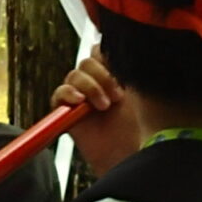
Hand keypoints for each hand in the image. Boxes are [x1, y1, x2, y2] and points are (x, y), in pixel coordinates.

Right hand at [54, 48, 141, 177]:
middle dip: (102, 76)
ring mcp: (81, 98)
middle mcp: (96, 84)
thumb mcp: (139, 91)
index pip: (101, 51)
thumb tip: (117, 47)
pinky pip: (59, 93)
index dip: (107, 58)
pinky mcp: (67, 113)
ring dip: (90, 87)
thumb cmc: (142, 126)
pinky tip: (81, 103)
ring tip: (105, 106)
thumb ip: (128, 68)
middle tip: (117, 96)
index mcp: (114, 75)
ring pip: (74, 75)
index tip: (121, 72)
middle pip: (87, 61)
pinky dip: (68, 94)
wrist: (130, 155)